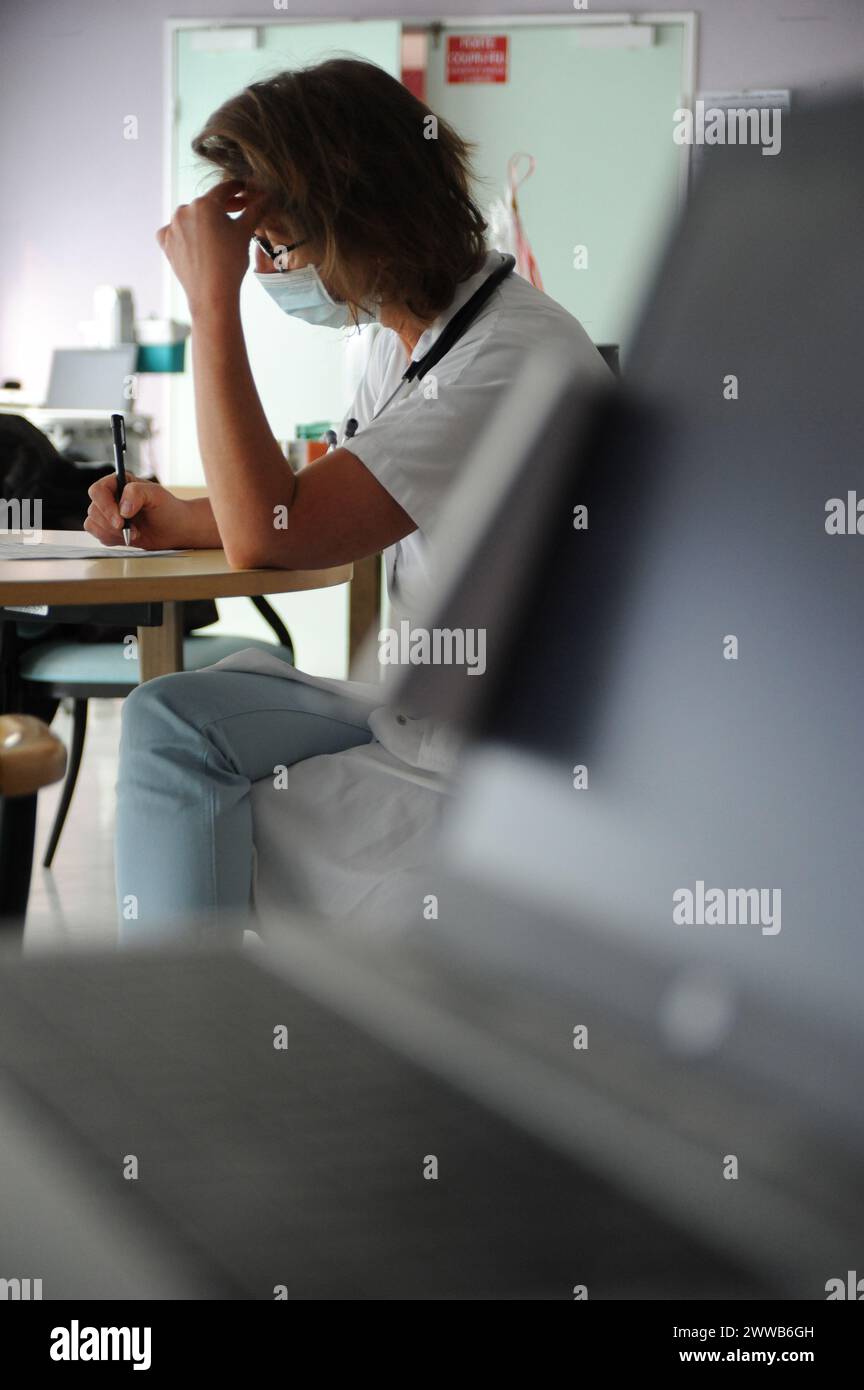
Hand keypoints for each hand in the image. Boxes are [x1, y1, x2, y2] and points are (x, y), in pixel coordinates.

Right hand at [85, 472, 206, 549]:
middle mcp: (110, 497)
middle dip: (112, 524)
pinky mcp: (109, 529)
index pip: (97, 491)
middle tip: (133, 530)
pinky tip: (129, 538)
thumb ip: (136, 493)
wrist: (175, 529)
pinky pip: (99, 535)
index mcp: (119, 483)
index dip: (105, 506)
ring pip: (93, 524)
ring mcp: (108, 514)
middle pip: (94, 510)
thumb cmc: (168, 509)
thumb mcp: (156, 495)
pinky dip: (112, 539)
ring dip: (113, 533)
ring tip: (134, 533)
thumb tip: (122, 509)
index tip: (120, 520)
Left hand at [156, 181, 266, 317]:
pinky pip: (174, 231)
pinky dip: (184, 233)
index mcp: (205, 204)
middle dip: (222, 207)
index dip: (237, 188)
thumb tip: (269, 196)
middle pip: (207, 204)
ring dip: (203, 220)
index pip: (224, 189)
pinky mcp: (166, 242)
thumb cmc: (230, 263)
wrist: (211, 295)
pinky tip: (194, 241)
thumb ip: (256, 211)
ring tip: (217, 232)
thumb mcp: (245, 233)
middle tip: (238, 210)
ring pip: (191, 217)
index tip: (243, 189)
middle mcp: (184, 210)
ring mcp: (172, 226)